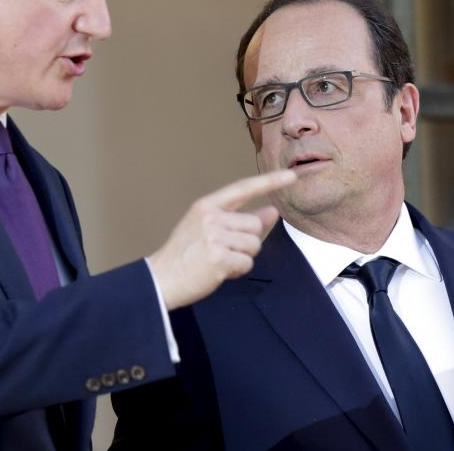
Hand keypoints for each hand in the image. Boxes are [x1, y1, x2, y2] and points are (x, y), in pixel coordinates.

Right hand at [147, 169, 296, 309]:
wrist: (162, 278)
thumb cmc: (186, 254)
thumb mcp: (208, 228)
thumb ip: (241, 219)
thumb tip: (273, 211)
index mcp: (206, 206)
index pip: (243, 188)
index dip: (269, 181)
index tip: (291, 176)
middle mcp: (211, 217)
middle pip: (255, 225)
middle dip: (247, 241)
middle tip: (222, 251)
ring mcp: (214, 237)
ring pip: (254, 245)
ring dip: (242, 257)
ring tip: (218, 261)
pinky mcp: (218, 257)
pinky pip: (246, 263)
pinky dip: (237, 271)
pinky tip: (218, 271)